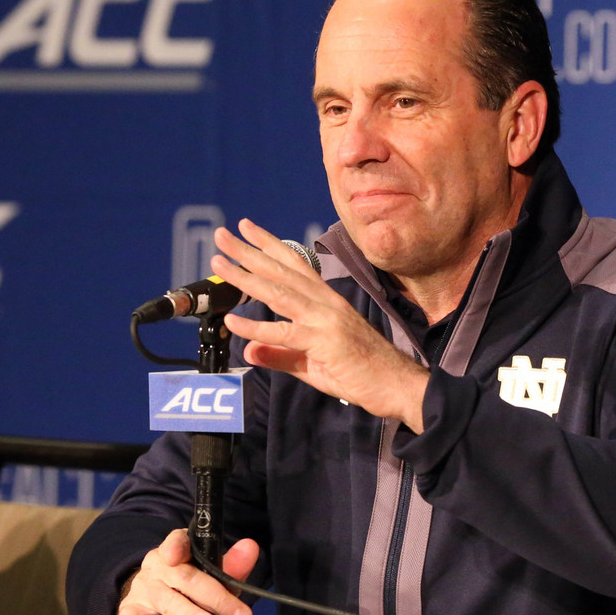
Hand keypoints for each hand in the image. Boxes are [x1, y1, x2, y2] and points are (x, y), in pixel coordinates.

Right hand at [116, 528, 257, 614]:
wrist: (155, 588)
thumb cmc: (189, 578)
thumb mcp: (210, 568)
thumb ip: (232, 562)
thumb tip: (250, 548)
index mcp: (179, 548)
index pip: (178, 542)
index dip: (177, 547)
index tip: (177, 555)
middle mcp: (159, 565)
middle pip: (185, 578)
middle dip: (211, 597)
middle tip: (231, 612)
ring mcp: (144, 586)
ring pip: (166, 600)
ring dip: (187, 614)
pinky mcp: (131, 607)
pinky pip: (128, 614)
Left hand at [211, 219, 428, 432]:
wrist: (396, 386)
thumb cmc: (361, 373)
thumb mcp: (312, 363)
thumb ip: (280, 354)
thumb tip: (248, 350)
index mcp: (327, 301)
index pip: (295, 266)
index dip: (271, 245)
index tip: (248, 228)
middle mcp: (326, 303)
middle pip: (282, 272)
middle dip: (250, 251)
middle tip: (222, 234)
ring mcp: (326, 320)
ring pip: (279, 293)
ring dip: (246, 276)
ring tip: (219, 263)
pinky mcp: (325, 342)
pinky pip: (284, 332)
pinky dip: (256, 327)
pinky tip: (233, 321)